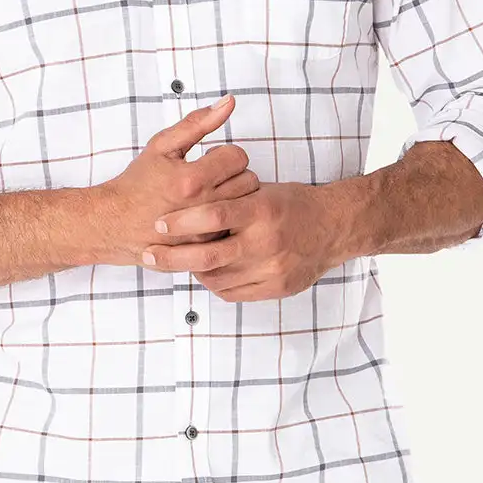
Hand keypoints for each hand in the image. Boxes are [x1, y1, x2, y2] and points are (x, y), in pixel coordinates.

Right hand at [96, 95, 259, 267]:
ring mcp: (205, 232)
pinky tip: (208, 215)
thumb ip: (197, 123)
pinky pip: (235, 229)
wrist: (113, 223)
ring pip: (245, 207)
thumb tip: (229, 102)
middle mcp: (201, 207)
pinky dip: (227, 220)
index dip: (226, 154)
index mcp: (191, 179)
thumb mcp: (162, 146)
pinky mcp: (205, 249)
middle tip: (212, 176)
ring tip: (211, 195)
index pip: (238, 157)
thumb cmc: (137, 184)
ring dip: (234, 197)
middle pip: (248, 181)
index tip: (212, 159)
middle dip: (233, 174)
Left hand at [142, 180, 344, 302]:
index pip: (213, 215)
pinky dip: (214, 283)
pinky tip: (207, 272)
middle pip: (208, 255)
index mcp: (262, 209)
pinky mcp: (276, 288)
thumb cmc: (292, 204)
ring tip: (178, 261)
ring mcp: (272, 269)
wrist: (334, 227)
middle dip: (172, 257)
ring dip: (193, 270)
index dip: (182, 221)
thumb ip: (229, 199)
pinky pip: (233, 293)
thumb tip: (187, 203)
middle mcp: (267, 241)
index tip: (159, 224)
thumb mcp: (262, 190)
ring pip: (217, 278)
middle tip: (148, 254)